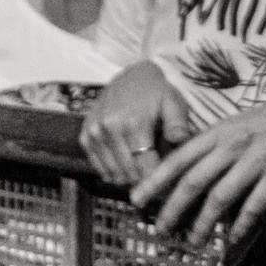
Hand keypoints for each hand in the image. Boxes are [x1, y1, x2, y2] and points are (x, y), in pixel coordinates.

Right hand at [79, 60, 194, 186]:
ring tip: (143, 172)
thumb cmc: (157, 92)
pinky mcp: (86, 136)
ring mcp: (94, 133)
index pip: (144, 166)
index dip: (156, 180)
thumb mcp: (173, 101)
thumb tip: (180, 140)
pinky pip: (98, 167)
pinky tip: (127, 165)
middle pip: (127, 173)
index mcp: (134, 122)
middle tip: (157, 182)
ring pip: (112, 173)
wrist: (129, 77)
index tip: (166, 188)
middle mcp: (109, 129)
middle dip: (143, 181)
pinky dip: (113, 171)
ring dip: (128, 178)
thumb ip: (178, 122)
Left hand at [128, 89, 265, 244]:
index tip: (135, 201)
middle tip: (160, 233)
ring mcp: (260, 156)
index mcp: (224, 130)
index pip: (180, 157)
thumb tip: (195, 176)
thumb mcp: (248, 125)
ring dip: (202, 224)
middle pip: (193, 182)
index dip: (155, 180)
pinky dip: (241, 224)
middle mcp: (237, 142)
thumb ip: (221, 146)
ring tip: (193, 243)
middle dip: (172, 210)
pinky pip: (256, 202)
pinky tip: (232, 239)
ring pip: (220, 196)